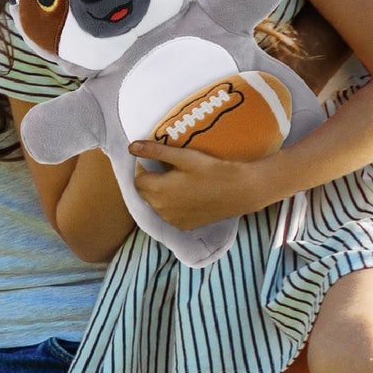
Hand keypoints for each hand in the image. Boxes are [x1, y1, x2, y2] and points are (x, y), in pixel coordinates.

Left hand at [128, 142, 271, 230]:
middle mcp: (161, 208)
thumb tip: (131, 146)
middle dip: (149, 180)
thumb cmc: (213, 170)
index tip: (155, 159)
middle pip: (144, 192)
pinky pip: (168, 215)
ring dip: (158, 193)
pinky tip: (184, 195)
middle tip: (165, 169)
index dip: (144, 167)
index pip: (138, 179)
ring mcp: (172, 220)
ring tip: (175, 181)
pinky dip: (170, 206)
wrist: (240, 191)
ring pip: (155, 205)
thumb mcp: (184, 157)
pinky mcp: (184, 226)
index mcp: (158, 190)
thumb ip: (155, 152)